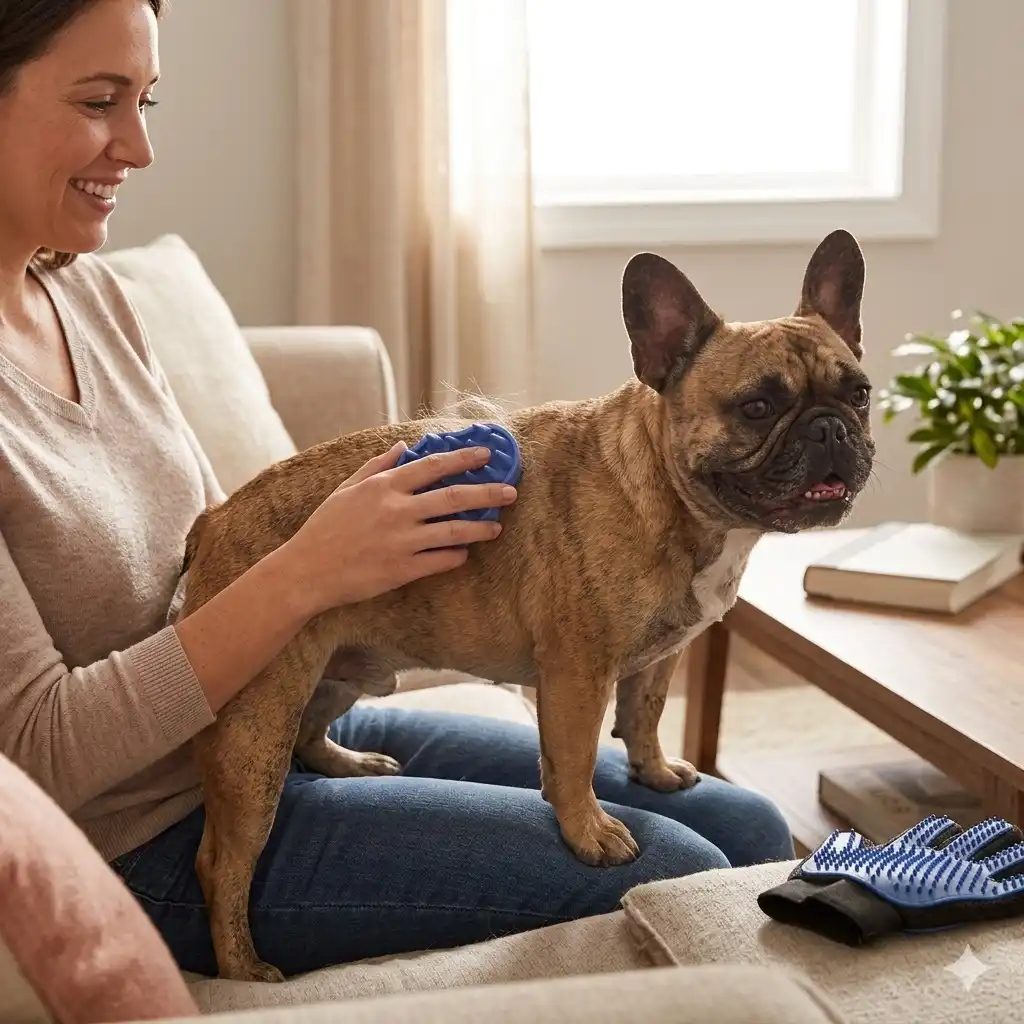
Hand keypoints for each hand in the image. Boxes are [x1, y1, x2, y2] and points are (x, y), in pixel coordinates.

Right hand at [281, 440, 516, 614]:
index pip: (433, 466)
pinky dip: (457, 557)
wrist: (307, 571)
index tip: (486, 455)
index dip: (463, 459)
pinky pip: (441, 561)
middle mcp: (397, 510)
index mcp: (383, 487)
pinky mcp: (403, 569)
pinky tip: (465, 554)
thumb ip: (377, 466)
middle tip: (510, 491)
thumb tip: (403, 446)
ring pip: (455, 532)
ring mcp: (402, 541)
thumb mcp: (346, 489)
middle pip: (454, 497)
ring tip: (497, 526)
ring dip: (481, 528)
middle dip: (487, 493)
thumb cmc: (325, 528)